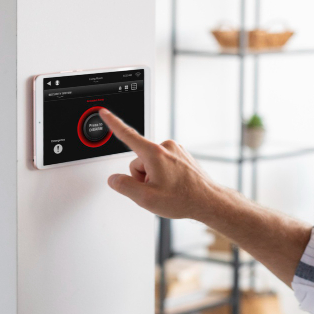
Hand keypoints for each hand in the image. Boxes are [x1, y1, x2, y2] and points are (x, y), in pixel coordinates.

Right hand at [98, 108, 220, 220]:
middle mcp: (165, 147)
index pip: (127, 135)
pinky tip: (174, 186)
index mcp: (154, 153)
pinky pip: (163, 164)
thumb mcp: (146, 199)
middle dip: (142, 176)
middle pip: (139, 160)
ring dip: (154, 176)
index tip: (105, 112)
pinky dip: (164, 175)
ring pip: (151, 163)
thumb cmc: (183, 198)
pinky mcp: (181, 155)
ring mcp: (175, 150)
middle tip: (157, 190)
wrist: (208, 201)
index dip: (113, 123)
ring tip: (168, 189)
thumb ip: (124, 186)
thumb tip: (115, 179)